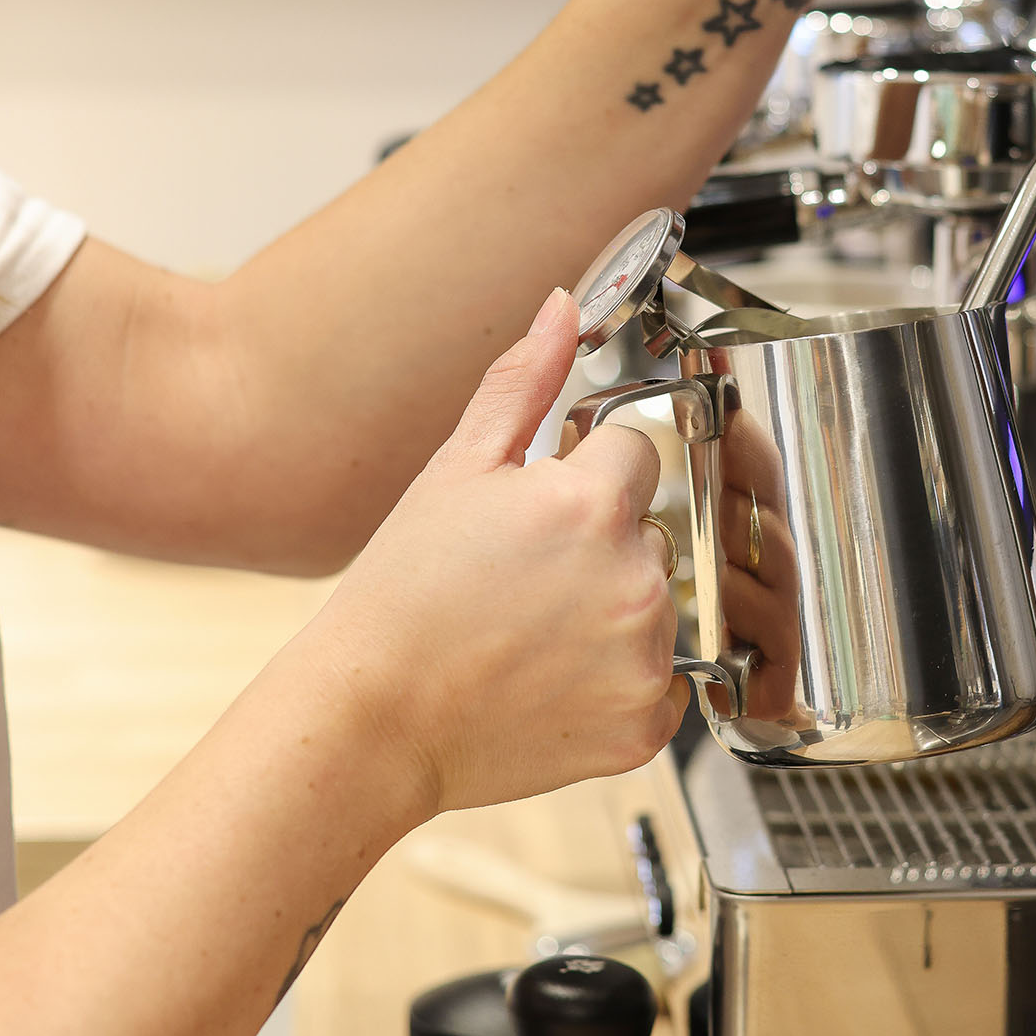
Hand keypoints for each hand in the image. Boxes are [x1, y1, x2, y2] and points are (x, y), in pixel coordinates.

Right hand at [302, 289, 685, 818]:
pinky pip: (662, 686)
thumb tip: (564, 308)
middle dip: (605, 545)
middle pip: (653, 532)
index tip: (543, 513)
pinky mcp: (643, 727)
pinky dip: (620, 686)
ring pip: (662, 607)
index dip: (589, 476)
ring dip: (615, 613)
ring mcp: (644, 659)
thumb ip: (523, 385)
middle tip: (525, 580)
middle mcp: (632, 580)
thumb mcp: (454, 473)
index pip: (640, 452)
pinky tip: (553, 681)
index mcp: (589, 505)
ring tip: (532, 634)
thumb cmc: (400, 599)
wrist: (373, 720)